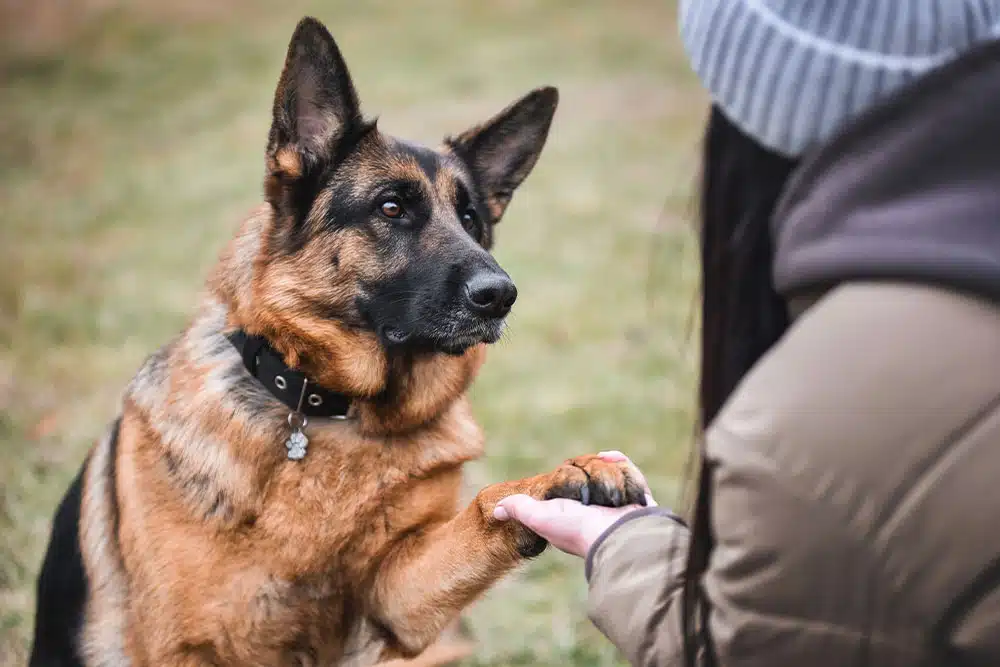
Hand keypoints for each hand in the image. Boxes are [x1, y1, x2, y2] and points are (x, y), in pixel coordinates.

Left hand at [493, 451, 655, 557]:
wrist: (615, 537)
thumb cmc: (576, 529)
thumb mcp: (540, 518)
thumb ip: (521, 510)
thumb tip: (497, 511)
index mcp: (574, 516)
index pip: (569, 489)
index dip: (567, 477)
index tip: (566, 467)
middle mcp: (596, 511)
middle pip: (592, 479)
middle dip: (588, 471)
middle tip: (584, 467)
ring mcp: (618, 505)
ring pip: (610, 475)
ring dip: (603, 467)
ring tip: (599, 459)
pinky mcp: (637, 498)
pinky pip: (629, 472)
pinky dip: (621, 462)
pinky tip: (609, 456)